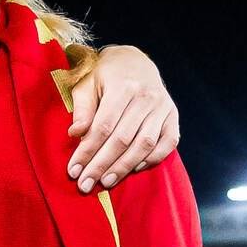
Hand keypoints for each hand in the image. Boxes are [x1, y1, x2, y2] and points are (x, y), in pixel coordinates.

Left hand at [67, 45, 178, 193]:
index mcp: (123, 86)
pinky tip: (134, 169)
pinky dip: (152, 159)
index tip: (73, 170)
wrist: (134, 61)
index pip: (103, 126)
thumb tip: (76, 134)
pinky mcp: (173, 116)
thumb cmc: (105, 76)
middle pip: (122, 139)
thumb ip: (82, 109)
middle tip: (86, 185)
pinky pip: (167, 143)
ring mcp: (163, 107)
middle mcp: (146, 96)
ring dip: (124, 167)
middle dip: (102, 165)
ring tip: (106, 182)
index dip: (87, 151)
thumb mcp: (87, 84)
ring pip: (144, 144)